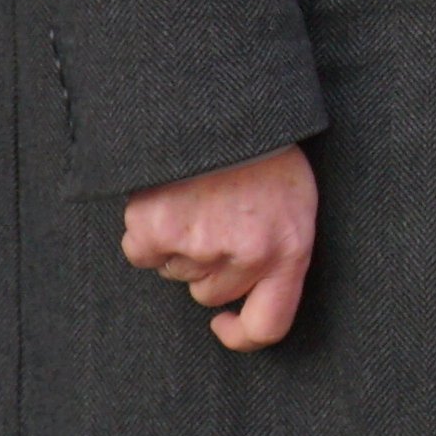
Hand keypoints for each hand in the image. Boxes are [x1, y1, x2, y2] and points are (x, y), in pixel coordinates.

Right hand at [117, 143, 317, 350]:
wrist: (226, 100)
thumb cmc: (263, 146)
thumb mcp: (294, 199)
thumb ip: (278, 249)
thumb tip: (242, 301)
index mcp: (290, 249)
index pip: (267, 325)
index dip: (240, 334)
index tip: (222, 324)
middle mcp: (248, 254)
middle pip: (210, 293)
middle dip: (207, 263)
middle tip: (213, 214)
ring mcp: (202, 244)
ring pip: (176, 271)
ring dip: (178, 242)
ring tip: (195, 196)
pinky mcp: (159, 229)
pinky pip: (141, 252)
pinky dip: (145, 231)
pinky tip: (164, 197)